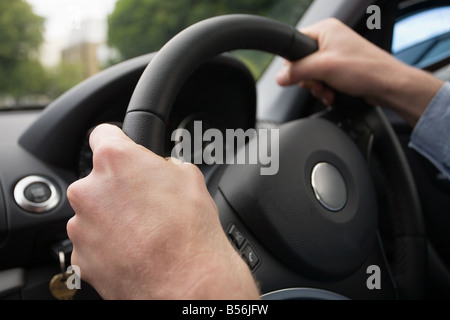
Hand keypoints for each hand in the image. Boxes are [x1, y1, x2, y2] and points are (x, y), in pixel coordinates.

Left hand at [66, 124, 259, 298]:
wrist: (187, 282)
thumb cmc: (190, 230)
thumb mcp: (189, 177)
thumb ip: (163, 164)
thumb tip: (160, 169)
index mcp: (114, 161)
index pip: (103, 134)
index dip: (118, 142)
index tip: (123, 150)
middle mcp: (89, 191)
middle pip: (98, 179)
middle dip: (118, 187)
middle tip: (146, 203)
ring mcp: (81, 226)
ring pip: (94, 213)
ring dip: (112, 218)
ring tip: (144, 232)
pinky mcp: (81, 257)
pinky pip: (92, 242)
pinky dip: (108, 245)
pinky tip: (135, 251)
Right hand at [276, 18, 443, 125]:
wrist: (387, 85)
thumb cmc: (365, 69)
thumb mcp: (323, 68)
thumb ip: (297, 71)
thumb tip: (280, 77)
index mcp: (325, 29)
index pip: (295, 43)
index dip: (293, 62)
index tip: (298, 75)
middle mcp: (330, 39)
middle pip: (302, 62)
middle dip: (308, 79)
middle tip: (318, 84)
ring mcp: (336, 54)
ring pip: (311, 73)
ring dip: (316, 87)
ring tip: (327, 91)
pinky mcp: (340, 68)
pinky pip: (322, 79)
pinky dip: (324, 89)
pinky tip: (332, 94)